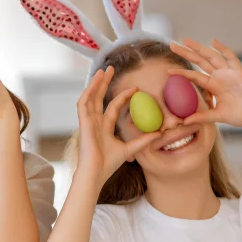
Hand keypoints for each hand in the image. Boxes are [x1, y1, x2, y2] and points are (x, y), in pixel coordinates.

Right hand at [76, 68, 160, 185]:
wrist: (96, 173)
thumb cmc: (108, 164)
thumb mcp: (130, 149)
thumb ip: (142, 141)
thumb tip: (159, 134)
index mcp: (103, 127)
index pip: (113, 107)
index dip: (123, 97)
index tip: (136, 89)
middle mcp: (94, 122)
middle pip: (99, 98)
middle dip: (104, 83)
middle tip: (111, 68)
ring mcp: (87, 122)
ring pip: (90, 97)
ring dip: (95, 83)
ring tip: (103, 70)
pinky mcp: (83, 123)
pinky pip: (83, 104)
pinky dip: (87, 92)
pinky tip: (93, 82)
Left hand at [169, 38, 241, 131]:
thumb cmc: (240, 115)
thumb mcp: (217, 116)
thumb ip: (202, 116)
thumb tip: (184, 122)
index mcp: (213, 85)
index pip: (194, 76)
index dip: (181, 73)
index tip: (168, 70)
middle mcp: (219, 76)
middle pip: (200, 61)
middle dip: (187, 53)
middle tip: (173, 45)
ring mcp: (229, 73)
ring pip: (211, 56)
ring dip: (199, 48)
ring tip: (186, 40)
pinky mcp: (239, 72)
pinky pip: (231, 58)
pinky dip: (223, 49)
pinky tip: (213, 41)